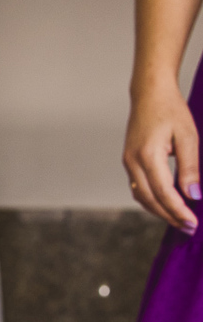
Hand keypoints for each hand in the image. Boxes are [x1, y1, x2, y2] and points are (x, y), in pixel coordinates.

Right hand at [123, 80, 199, 231]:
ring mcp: (128, 163)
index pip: (163, 192)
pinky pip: (138, 188)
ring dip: (159, 211)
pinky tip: (166, 203)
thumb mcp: (188, 136)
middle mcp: (133, 163)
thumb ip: (190, 167)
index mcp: (148, 156)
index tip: (192, 222)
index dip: (178, 210)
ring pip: (141, 197)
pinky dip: (152, 200)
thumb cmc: (171, 111)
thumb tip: (194, 194)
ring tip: (179, 219)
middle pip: (149, 200)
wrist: (149, 94)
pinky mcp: (129, 162)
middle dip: (169, 216)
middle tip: (189, 227)